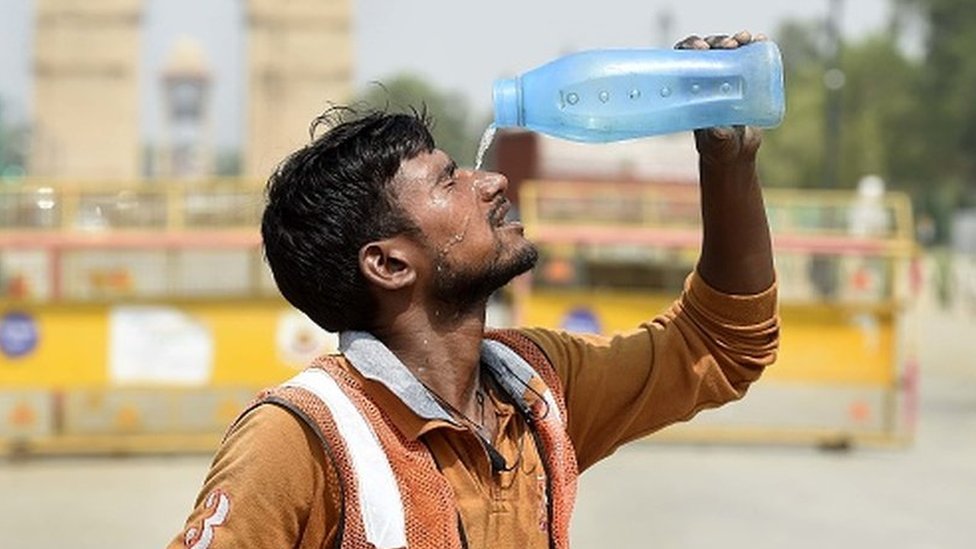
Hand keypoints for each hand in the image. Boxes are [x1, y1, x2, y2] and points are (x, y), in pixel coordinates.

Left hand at [674, 31, 764, 164]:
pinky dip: (754, 46)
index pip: (683, 59)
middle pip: (707, 50)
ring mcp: (725, 78)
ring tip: (746, 39)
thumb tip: (720, 130)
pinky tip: (760, 40)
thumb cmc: (719, 148)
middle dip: (717, 41)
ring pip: (727, 50)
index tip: (702, 47)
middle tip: (730, 44)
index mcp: (689, 89)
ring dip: (735, 39)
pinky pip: (748, 57)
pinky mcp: (744, 79)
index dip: (689, 46)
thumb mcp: (717, 144)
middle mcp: (705, 80)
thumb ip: (718, 138)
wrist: (737, 152)